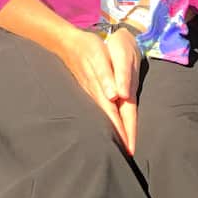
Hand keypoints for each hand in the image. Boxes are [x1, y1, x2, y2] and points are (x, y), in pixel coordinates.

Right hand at [53, 28, 137, 154]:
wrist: (68, 42)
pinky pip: (100, 109)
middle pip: (111, 119)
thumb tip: (115, 97)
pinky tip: (108, 124)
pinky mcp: (90, 90)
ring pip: (105, 116)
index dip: (124, 131)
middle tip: (128, 155)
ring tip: (121, 144)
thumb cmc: (89, 47)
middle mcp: (98, 95)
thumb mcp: (100, 57)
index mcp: (105, 89)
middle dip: (120, 136)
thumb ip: (107, 77)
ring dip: (113, 130)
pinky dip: (107, 120)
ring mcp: (92, 93)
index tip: (129, 149)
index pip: (117, 115)